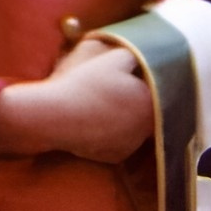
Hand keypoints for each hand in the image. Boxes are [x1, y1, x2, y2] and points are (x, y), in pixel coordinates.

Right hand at [0, 39, 152, 164]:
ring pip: (133, 126)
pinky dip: (109, 132)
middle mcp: (147, 127)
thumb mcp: (112, 58)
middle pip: (145, 109)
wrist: (54, 116)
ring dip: (123, 116)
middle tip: (110, 88)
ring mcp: (131, 144)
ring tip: (100, 103)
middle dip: (133, 99)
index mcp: (151, 102)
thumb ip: (135, 55)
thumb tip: (143, 56)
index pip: (156, 88)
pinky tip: (93, 120)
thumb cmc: (84, 84)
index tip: (125, 74)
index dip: (141, 79)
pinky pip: (118, 140)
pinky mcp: (115, 156)